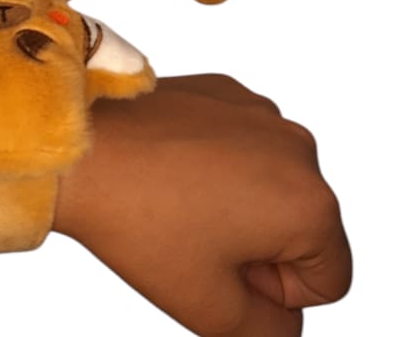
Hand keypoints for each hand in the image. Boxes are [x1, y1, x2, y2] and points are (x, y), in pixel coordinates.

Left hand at [55, 74, 350, 335]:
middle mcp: (301, 148)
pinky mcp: (228, 91)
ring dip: (239, 205)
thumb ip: (269, 334)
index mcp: (312, 204)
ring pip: (271, 186)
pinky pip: (242, 147)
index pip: (327, 281)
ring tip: (176, 200)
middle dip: (257, 247)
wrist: (76, 148)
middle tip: (192, 236)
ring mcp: (263, 112)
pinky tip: (169, 166)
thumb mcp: (209, 308)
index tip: (216, 265)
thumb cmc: (139, 224)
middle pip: (302, 229)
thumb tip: (284, 321)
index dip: (272, 292)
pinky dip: (218, 163)